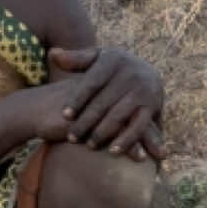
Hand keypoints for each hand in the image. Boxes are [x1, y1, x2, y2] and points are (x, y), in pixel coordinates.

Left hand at [47, 46, 164, 160]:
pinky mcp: (153, 106)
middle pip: (103, 102)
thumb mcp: (96, 58)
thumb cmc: (112, 68)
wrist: (147, 71)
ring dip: (103, 133)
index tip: (65, 116)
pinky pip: (139, 127)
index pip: (92, 82)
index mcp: (113, 60)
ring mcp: (143, 90)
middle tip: (72, 138)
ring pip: (118, 116)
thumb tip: (53, 55)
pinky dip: (126, 140)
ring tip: (89, 146)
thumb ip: (75, 59)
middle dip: (86, 122)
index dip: (77, 99)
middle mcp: (131, 73)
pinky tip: (113, 152)